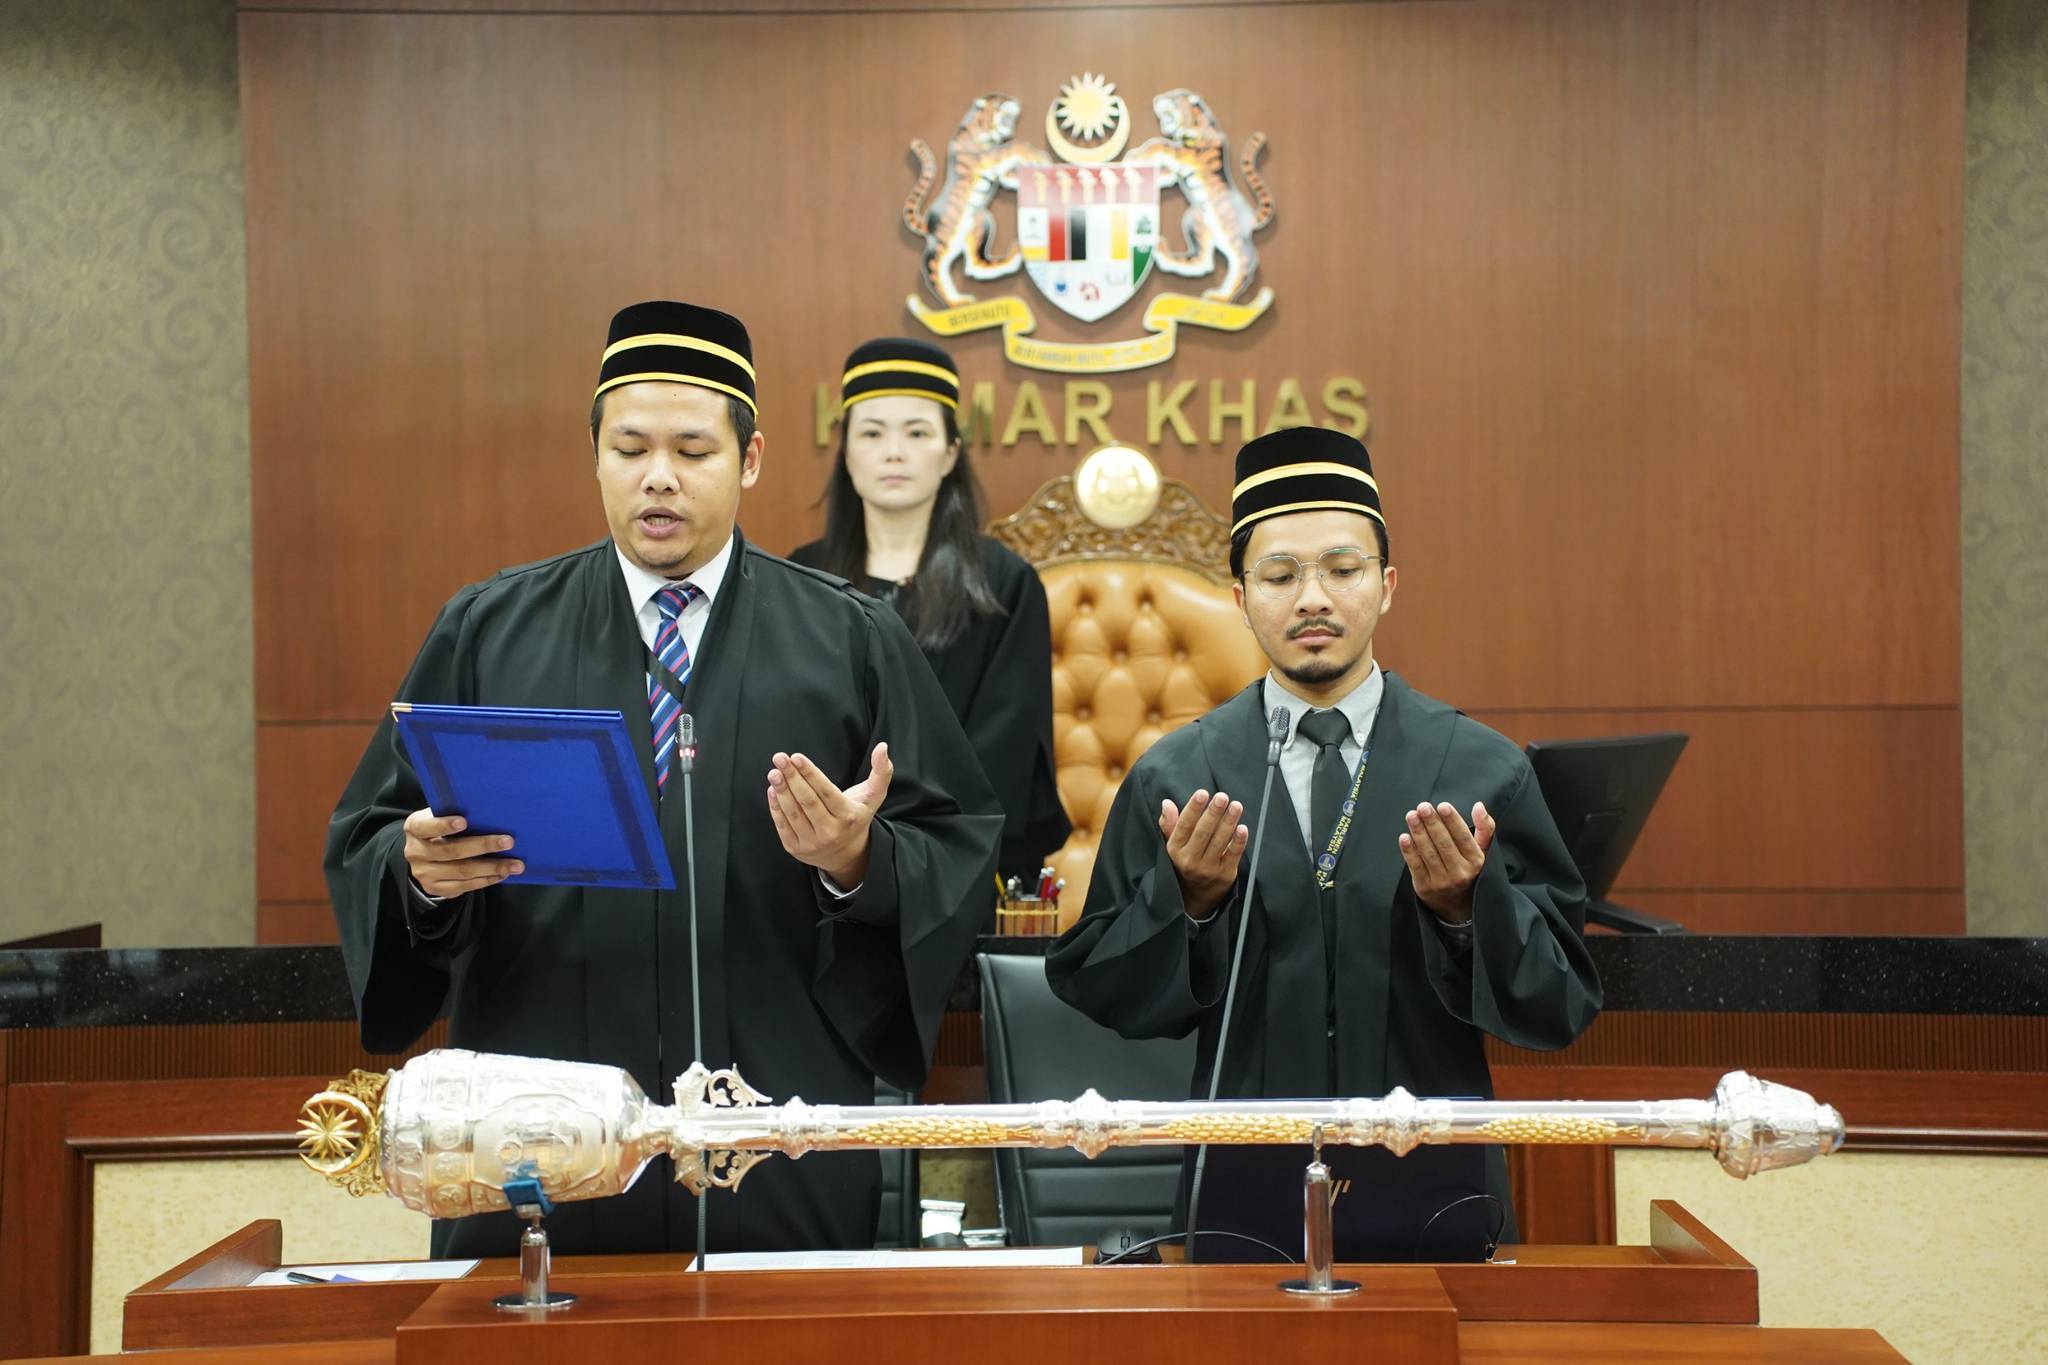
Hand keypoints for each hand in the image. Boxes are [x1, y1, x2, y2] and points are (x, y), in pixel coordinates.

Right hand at [402, 808, 522, 898]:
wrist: (422, 853)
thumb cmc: (440, 828)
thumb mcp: (440, 816)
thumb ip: (455, 813)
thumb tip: (492, 811)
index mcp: (414, 828)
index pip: (426, 826)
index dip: (444, 825)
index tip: (464, 821)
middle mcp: (415, 852)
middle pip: (451, 851)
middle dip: (483, 846)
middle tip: (509, 842)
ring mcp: (423, 873)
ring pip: (461, 872)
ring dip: (492, 868)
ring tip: (514, 865)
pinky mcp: (434, 888)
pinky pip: (463, 886)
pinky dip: (485, 880)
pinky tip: (501, 874)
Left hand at [766, 743, 891, 888]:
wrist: (846, 855)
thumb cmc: (856, 817)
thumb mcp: (873, 797)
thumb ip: (881, 772)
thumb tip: (882, 747)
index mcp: (848, 817)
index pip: (826, 792)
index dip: (811, 774)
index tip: (797, 757)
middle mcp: (830, 832)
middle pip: (807, 801)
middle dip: (792, 778)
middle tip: (780, 758)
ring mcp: (812, 843)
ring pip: (793, 813)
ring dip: (781, 791)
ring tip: (774, 772)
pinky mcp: (796, 849)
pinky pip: (782, 826)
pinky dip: (775, 807)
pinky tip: (772, 790)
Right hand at [1159, 789, 1246, 919]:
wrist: (1194, 898)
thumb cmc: (1184, 863)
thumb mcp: (1172, 846)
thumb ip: (1170, 824)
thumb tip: (1167, 803)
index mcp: (1175, 850)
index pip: (1184, 826)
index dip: (1193, 809)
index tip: (1202, 793)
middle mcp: (1190, 860)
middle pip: (1203, 833)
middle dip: (1213, 813)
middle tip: (1222, 796)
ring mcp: (1208, 869)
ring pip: (1219, 842)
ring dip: (1228, 822)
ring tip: (1236, 806)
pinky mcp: (1224, 875)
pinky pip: (1233, 855)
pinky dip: (1238, 842)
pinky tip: (1242, 828)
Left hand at [1399, 801, 1494, 922]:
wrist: (1456, 904)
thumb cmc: (1468, 869)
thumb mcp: (1481, 850)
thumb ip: (1484, 828)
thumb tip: (1479, 806)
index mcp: (1476, 861)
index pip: (1463, 837)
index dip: (1452, 821)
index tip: (1442, 806)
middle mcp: (1461, 873)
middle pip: (1444, 844)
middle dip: (1432, 823)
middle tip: (1423, 806)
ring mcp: (1442, 882)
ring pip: (1429, 853)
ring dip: (1419, 833)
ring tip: (1412, 816)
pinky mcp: (1425, 888)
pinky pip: (1416, 866)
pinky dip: (1409, 851)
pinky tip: (1404, 837)